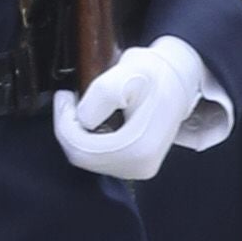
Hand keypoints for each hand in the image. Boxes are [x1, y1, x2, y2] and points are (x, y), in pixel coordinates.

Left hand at [53, 31, 219, 184]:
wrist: (177, 78)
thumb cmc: (155, 73)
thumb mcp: (128, 72)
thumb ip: (103, 96)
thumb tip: (84, 119)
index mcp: (139, 149)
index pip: (81, 149)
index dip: (64, 121)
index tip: (64, 96)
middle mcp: (140, 166)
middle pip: (82, 158)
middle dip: (68, 127)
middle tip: (68, 99)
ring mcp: (138, 168)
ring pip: (88, 159)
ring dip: (77, 133)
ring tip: (81, 105)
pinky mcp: (135, 164)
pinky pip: (98, 158)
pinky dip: (88, 138)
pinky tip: (94, 118)